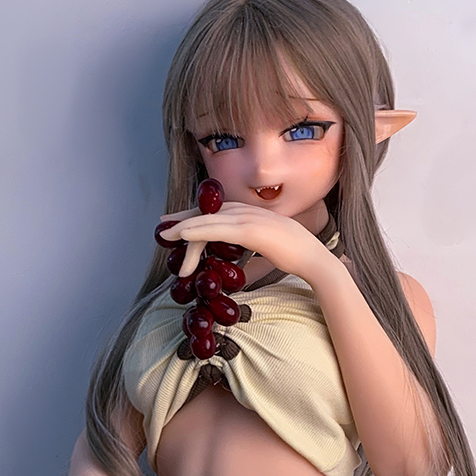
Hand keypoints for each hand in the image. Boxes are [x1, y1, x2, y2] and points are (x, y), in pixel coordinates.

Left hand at [157, 202, 318, 284]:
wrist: (313, 258)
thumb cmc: (292, 254)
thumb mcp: (264, 247)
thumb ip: (249, 248)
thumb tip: (234, 265)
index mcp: (249, 213)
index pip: (215, 211)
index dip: (194, 215)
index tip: (177, 224)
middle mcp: (246, 210)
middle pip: (208, 212)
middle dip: (184, 218)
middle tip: (163, 227)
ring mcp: (248, 218)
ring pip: (209, 219)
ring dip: (185, 226)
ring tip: (167, 234)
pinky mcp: (250, 230)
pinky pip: (218, 228)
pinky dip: (198, 229)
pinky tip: (183, 234)